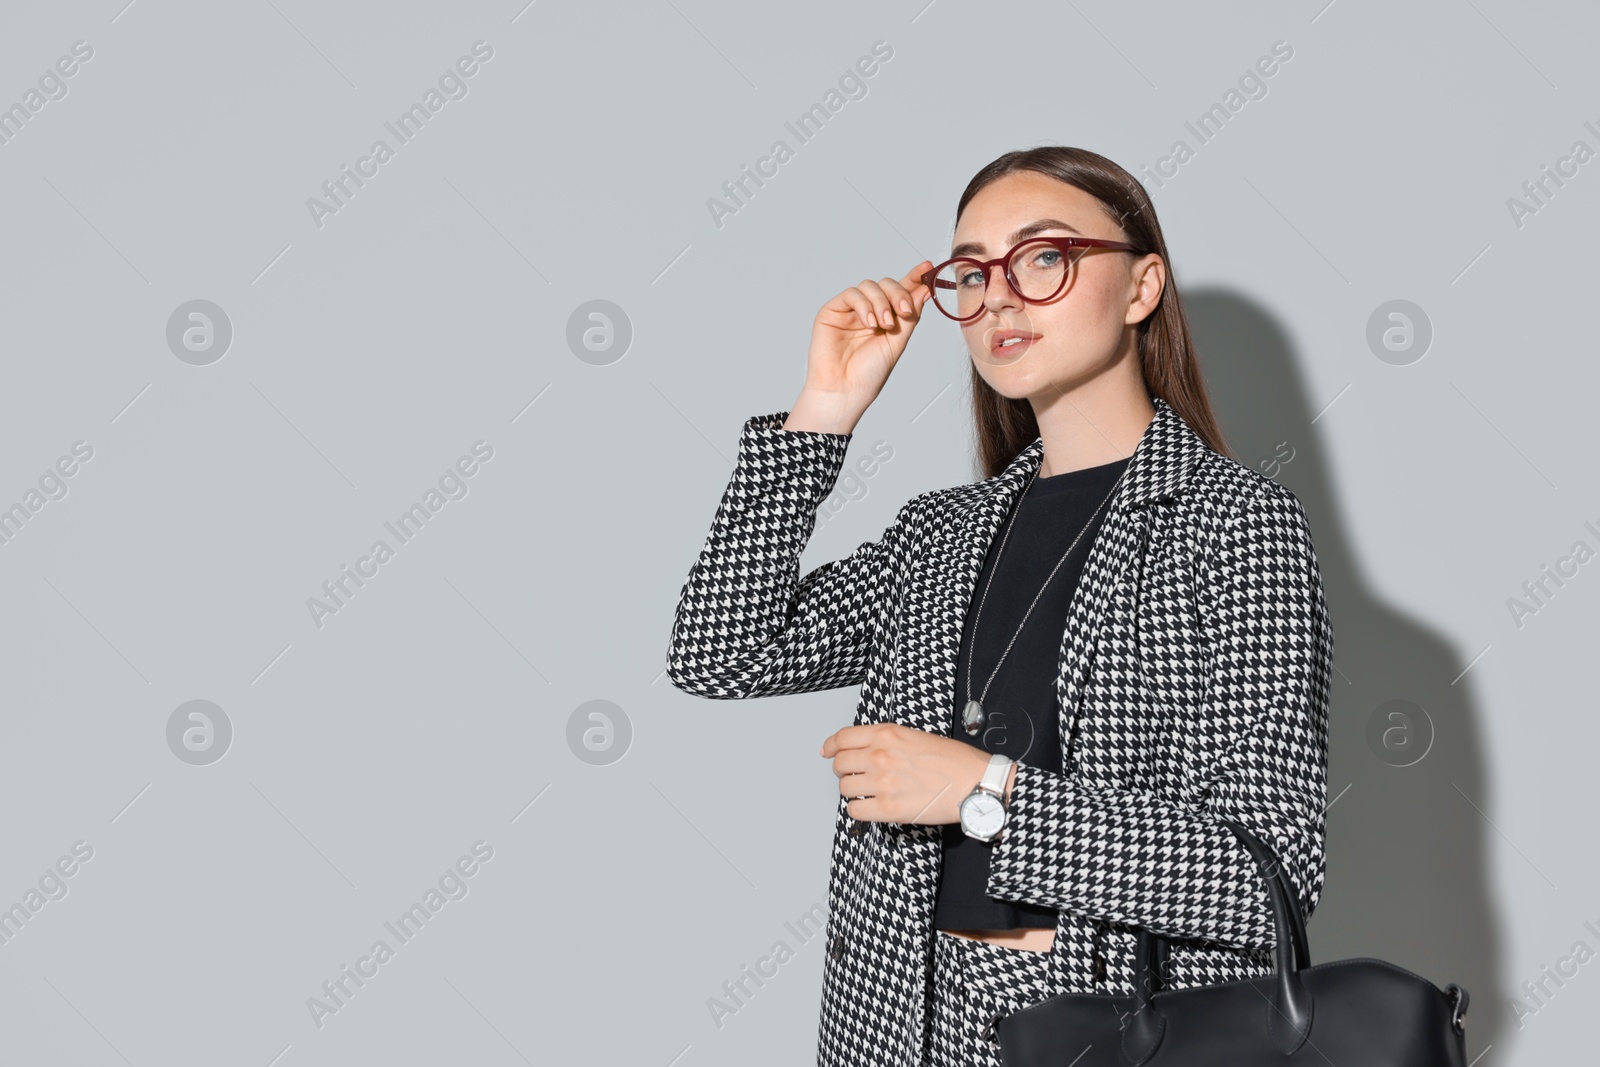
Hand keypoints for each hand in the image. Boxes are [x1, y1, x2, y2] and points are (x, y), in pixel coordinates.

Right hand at [784, 261, 933, 433]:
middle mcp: (869, 311)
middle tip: (905, 311)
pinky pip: (851, 294)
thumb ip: (910, 316)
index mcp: (886, 318)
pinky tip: (869, 323)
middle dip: (899, 294)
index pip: (901, 292)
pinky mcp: (832, 311)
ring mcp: (850, 311)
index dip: (914, 277)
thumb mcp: (897, 342)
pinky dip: (863, 305)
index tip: (928, 267)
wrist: (844, 391)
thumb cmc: (868, 374)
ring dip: (881, 302)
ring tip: (884, 325)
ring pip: (869, 286)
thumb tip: (924, 290)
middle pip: (886, 285)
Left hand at [818, 722, 992, 824]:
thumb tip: (863, 750)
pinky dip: (859, 810)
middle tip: (855, 775)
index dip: (831, 746)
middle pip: (840, 764)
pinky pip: (855, 811)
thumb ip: (886, 740)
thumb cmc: (953, 760)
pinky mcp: (888, 808)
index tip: (827, 752)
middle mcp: (880, 755)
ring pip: (845, 788)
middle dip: (844, 771)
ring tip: (869, 792)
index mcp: (886, 734)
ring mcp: (882, 782)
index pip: (843, 738)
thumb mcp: (914, 736)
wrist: (974, 782)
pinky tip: (871, 807)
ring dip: (853, 791)